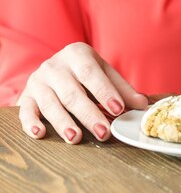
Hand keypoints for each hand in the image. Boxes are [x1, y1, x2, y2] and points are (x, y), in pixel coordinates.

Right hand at [18, 42, 148, 143]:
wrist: (55, 68)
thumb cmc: (86, 73)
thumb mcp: (105, 74)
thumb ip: (123, 90)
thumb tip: (143, 105)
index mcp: (77, 54)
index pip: (91, 73)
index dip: (104, 92)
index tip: (118, 109)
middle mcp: (54, 66)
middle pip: (72, 93)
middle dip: (89, 114)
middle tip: (103, 133)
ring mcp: (38, 81)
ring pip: (50, 104)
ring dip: (63, 123)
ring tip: (76, 138)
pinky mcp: (26, 96)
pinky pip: (25, 111)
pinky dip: (31, 123)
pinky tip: (40, 134)